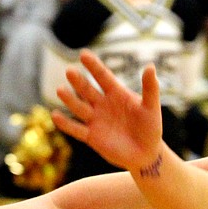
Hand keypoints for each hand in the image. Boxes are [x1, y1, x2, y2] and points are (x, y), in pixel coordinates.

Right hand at [51, 49, 162, 172]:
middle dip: (79, 82)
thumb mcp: (151, 108)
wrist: (146, 154)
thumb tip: (150, 66)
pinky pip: (77, 129)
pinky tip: (55, 116)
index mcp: (117, 93)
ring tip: (60, 90)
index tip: (83, 54)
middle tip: (70, 71)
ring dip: (70, 100)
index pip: (103, 76)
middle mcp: (103, 104)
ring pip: (80, 108)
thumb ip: (150, 89)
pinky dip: (66, 124)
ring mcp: (96, 120)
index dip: (94, 66)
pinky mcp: (92, 137)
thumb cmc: (150, 128)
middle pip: (88, 90)